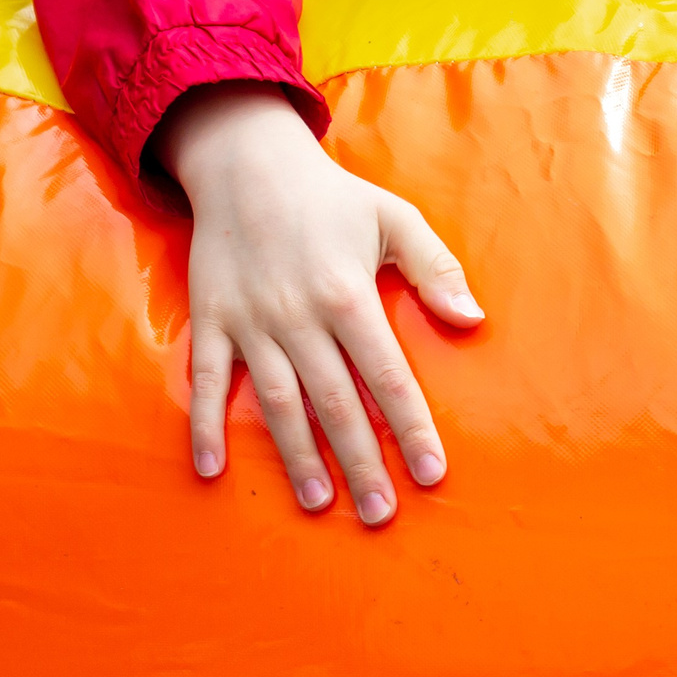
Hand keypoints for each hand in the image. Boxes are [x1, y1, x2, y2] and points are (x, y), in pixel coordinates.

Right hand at [160, 83, 484, 521]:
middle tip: (381, 513)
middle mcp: (298, 318)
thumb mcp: (393, 218)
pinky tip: (211, 471)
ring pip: (276, 404)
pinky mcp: (212, 321)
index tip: (432, 473)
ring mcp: (251, 323)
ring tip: (321, 503)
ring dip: (298, 458)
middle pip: (335, 404)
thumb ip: (435, 268)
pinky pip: (206, 383)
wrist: (246, 163)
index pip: (386, 376)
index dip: (411, 427)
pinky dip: (204, 427)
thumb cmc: (330, 197)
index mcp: (348, 295)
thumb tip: (472, 319)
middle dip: (361, 462)